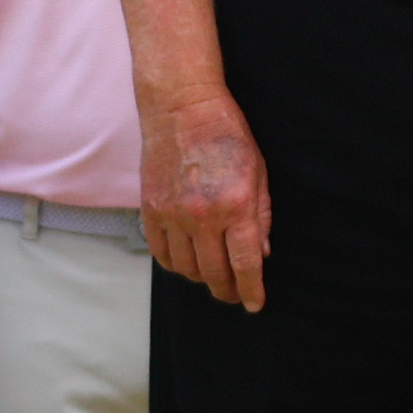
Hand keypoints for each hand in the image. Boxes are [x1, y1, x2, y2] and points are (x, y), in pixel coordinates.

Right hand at [141, 87, 272, 312]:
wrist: (181, 108)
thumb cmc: (226, 135)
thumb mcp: (258, 173)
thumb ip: (261, 216)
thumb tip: (261, 253)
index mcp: (236, 205)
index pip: (245, 263)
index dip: (251, 290)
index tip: (255, 304)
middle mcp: (202, 215)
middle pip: (214, 273)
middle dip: (228, 291)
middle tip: (235, 294)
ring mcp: (172, 214)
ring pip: (187, 269)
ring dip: (202, 279)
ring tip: (212, 275)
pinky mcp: (150, 209)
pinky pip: (161, 254)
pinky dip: (175, 265)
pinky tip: (187, 261)